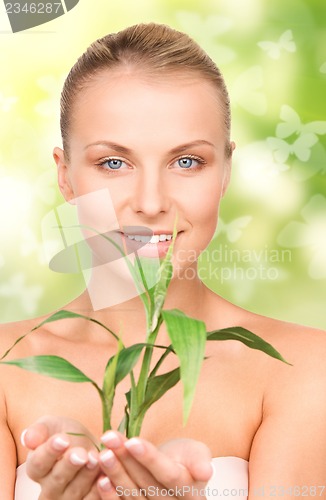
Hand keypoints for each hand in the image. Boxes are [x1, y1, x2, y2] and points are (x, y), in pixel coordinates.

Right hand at [22, 415, 100, 499]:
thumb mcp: (53, 426)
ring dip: (86, 475)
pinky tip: (105, 474)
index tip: (63, 439)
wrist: (88, 445)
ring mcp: (66, 498)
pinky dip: (98, 488)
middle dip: (69, 465)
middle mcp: (48, 488)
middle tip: (81, 453)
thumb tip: (28, 439)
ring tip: (95, 458)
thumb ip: (40, 430)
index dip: (50, 451)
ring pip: (74, 492)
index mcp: (37, 468)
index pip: (38, 463)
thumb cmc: (67, 434)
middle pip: (56, 480)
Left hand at [96, 431, 212, 498]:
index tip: (132, 440)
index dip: (150, 458)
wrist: (173, 475)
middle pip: (147, 485)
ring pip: (133, 496)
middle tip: (109, 439)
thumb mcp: (195, 453)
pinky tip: (100, 479)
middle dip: (126, 460)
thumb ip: (199, 459)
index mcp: (190, 493)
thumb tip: (205, 472)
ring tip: (103, 453)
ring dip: (115, 474)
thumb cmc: (184, 460)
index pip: (169, 476)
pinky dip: (110, 496)